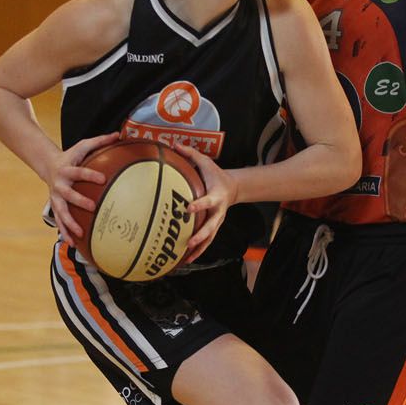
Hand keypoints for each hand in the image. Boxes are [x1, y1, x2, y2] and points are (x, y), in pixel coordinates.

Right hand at [48, 133, 117, 242]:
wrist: (49, 165)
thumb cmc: (72, 156)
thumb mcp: (83, 146)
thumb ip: (100, 141)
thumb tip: (119, 134)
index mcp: (67, 169)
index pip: (79, 172)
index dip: (90, 175)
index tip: (103, 179)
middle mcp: (59, 185)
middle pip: (68, 194)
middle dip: (79, 201)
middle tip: (92, 207)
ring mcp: (56, 197)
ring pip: (61, 212)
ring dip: (69, 223)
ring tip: (79, 234)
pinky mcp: (55, 207)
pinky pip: (59, 221)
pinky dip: (65, 232)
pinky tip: (73, 244)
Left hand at [169, 142, 233, 263]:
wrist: (233, 188)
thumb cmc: (215, 174)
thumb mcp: (205, 162)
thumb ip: (190, 153)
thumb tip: (172, 143)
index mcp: (216, 196)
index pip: (207, 201)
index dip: (199, 205)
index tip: (188, 208)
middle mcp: (218, 212)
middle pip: (211, 227)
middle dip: (201, 235)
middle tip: (189, 241)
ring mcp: (217, 222)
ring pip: (209, 239)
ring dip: (198, 249)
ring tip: (185, 259)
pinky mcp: (214, 228)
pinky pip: (206, 243)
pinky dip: (197, 252)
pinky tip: (185, 260)